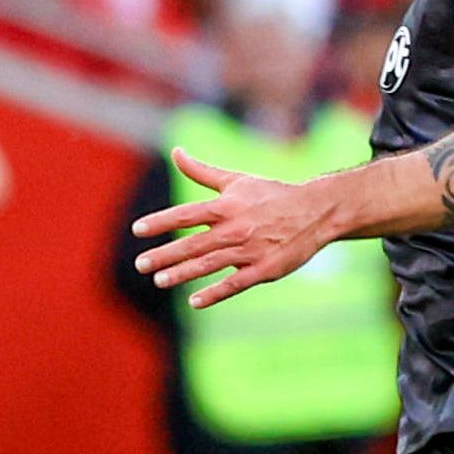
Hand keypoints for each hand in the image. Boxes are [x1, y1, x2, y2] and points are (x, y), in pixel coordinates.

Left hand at [132, 149, 334, 310]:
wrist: (317, 212)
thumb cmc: (271, 195)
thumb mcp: (236, 181)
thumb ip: (201, 171)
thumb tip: (176, 151)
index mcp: (226, 206)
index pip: (186, 215)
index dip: (161, 221)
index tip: (137, 229)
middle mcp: (235, 229)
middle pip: (193, 244)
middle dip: (164, 255)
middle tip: (140, 264)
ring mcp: (250, 251)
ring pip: (209, 264)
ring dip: (182, 273)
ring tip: (158, 280)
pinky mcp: (265, 269)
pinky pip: (235, 284)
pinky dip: (214, 293)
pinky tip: (193, 301)